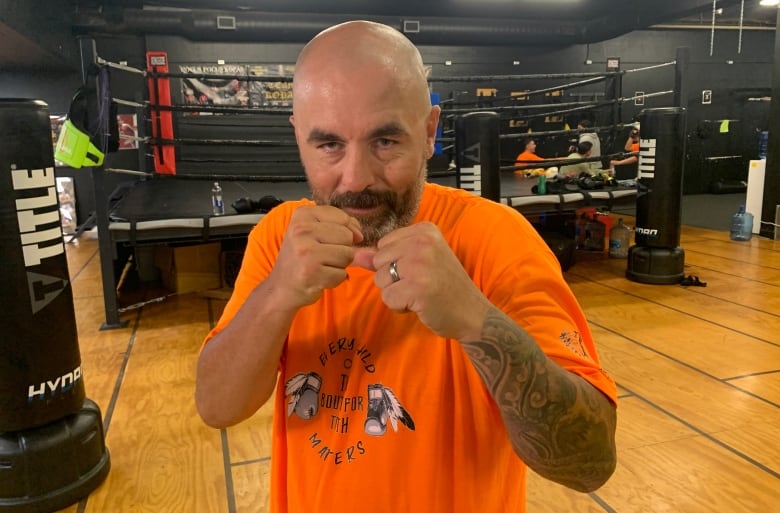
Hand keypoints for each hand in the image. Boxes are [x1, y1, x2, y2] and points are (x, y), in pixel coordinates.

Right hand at [268, 205, 362, 309]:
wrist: (282, 287)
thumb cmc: (301, 258)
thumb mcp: (314, 232)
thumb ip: (341, 224)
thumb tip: (358, 234)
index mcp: (302, 215)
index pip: (343, 218)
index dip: (344, 232)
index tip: (327, 241)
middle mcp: (301, 230)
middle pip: (347, 236)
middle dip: (341, 249)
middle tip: (321, 257)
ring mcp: (306, 251)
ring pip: (347, 255)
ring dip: (339, 265)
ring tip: (321, 266)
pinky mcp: (311, 271)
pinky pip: (342, 274)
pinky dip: (334, 279)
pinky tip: (319, 278)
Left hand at [352, 222, 491, 340]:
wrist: (473, 313)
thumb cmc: (444, 287)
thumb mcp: (418, 263)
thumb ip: (387, 257)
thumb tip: (356, 255)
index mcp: (424, 230)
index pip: (383, 244)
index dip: (395, 264)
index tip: (420, 271)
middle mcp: (423, 241)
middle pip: (378, 261)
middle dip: (393, 279)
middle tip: (420, 285)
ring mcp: (420, 264)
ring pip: (380, 280)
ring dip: (395, 293)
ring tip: (420, 294)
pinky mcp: (417, 287)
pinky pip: (387, 298)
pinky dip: (400, 306)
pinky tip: (420, 304)